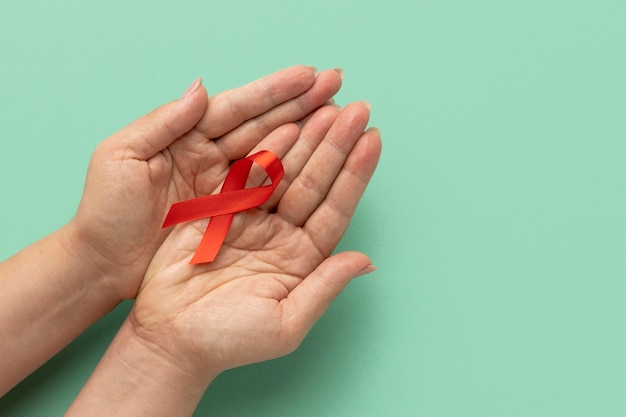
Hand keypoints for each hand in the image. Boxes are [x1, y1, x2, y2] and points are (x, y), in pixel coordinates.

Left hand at [69, 66, 341, 298]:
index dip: (273, 92)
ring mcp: (223, 186)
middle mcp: (208, 156)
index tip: (309, 76)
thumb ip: (162, 121)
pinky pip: (267, 190)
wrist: (103, 265)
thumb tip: (200, 87)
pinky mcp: (230, 215)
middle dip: (300, 104)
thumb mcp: (119, 157)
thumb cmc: (105, 213)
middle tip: (337, 87)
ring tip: (339, 117)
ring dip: (305, 134)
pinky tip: (316, 158)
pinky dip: (292, 172)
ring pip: (271, 153)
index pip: (235, 108)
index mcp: (183, 137)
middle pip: (262, 124)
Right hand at [129, 102, 381, 380]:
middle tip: (355, 109)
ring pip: (285, 171)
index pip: (336, 209)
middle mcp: (282, 233)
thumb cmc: (227, 341)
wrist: (168, 338)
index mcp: (303, 258)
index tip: (373, 139)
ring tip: (327, 107)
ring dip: (306, 140)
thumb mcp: (285, 323)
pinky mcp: (220, 209)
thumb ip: (324, 288)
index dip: (355, 175)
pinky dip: (265, 150)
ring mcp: (252, 218)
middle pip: (315, 182)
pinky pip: (247, 173)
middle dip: (336, 146)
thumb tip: (365, 261)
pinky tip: (285, 124)